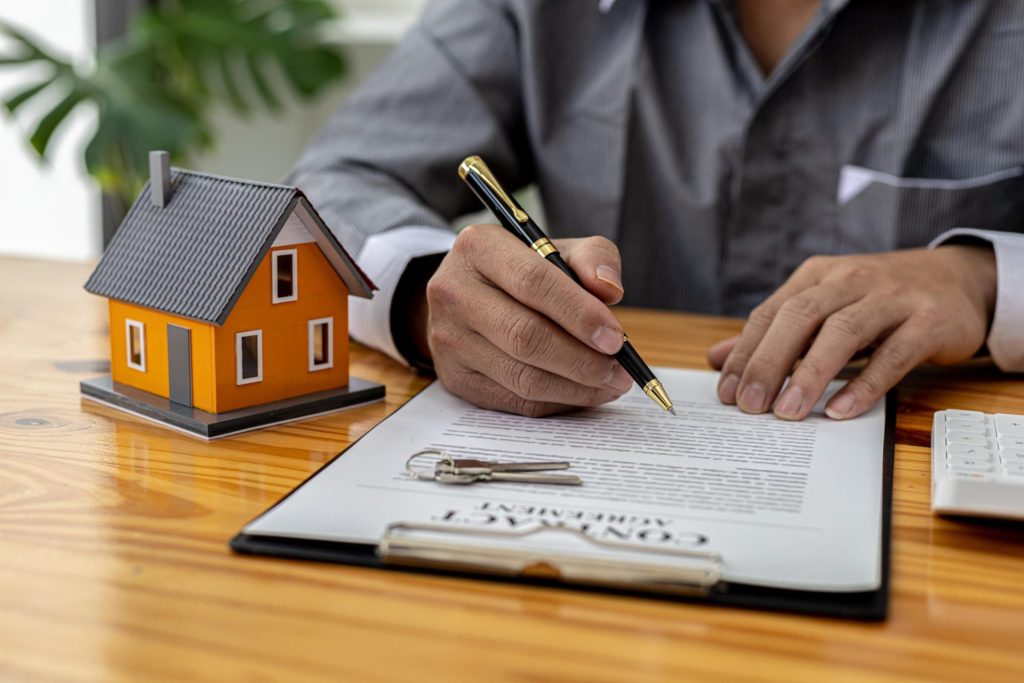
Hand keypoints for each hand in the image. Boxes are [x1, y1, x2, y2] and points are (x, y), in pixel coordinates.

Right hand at [425, 224, 633, 415]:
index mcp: (479, 247)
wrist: (467, 296)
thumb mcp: (557, 249)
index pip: (533, 281)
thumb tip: (609, 291)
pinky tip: (582, 393)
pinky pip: (515, 400)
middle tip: (619, 370)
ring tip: (609, 384)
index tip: (615, 338)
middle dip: (582, 360)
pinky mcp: (455, 378)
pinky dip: (557, 402)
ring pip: (522, 376)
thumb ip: (592, 258)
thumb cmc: (521, 271)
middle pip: (525, 336)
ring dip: (575, 388)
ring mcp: (449, 339)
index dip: (579, 313)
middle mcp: (453, 292)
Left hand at [708, 245, 996, 420]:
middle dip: (769, 363)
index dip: (745, 353)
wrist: (957, 279)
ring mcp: (891, 298)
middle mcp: (849, 280)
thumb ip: (773, 334)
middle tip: (749, 405)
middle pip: (800, 318)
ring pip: (842, 332)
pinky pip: (892, 354)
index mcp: (817, 276)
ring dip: (810, 374)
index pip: (771, 313)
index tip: (726, 392)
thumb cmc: (877, 299)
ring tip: (788, 412)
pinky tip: (840, 410)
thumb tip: (716, 359)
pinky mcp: (928, 320)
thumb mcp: (822, 307)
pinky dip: (864, 384)